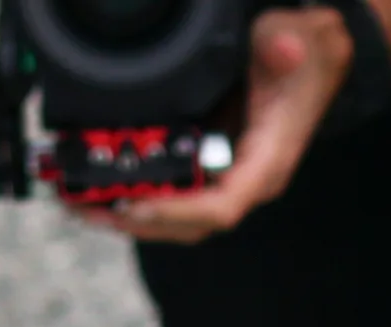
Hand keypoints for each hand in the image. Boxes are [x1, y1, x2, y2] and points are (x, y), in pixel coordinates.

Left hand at [66, 8, 351, 244]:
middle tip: (85, 205)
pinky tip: (97, 181)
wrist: (314, 52)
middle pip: (187, 223)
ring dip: (125, 211)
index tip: (135, 204)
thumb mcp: (296, 41)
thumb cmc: (304, 54)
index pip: (221, 206)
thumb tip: (283, 48)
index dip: (176, 211)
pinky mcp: (208, 163)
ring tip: (76, 199)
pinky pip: (170, 189)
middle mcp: (244, 179)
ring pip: (174, 212)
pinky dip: (134, 189)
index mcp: (265, 163)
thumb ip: (285, 46)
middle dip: (135, 219)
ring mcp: (224, 174)